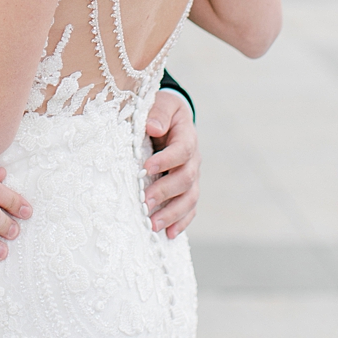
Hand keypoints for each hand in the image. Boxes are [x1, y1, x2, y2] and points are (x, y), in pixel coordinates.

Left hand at [143, 91, 199, 238]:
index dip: (166, 161)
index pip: (182, 150)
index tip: (145, 168)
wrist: (171, 119)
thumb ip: (158, 113)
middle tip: (144, 202)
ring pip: (189, 198)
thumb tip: (153, 127)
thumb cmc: (161, 111)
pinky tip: (169, 234)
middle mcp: (193, 159)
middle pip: (186, 179)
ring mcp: (192, 175)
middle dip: (165, 192)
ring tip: (153, 225)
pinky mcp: (187, 189)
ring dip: (172, 213)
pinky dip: (181, 222)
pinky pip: (189, 208)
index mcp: (186, 136)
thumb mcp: (160, 103)